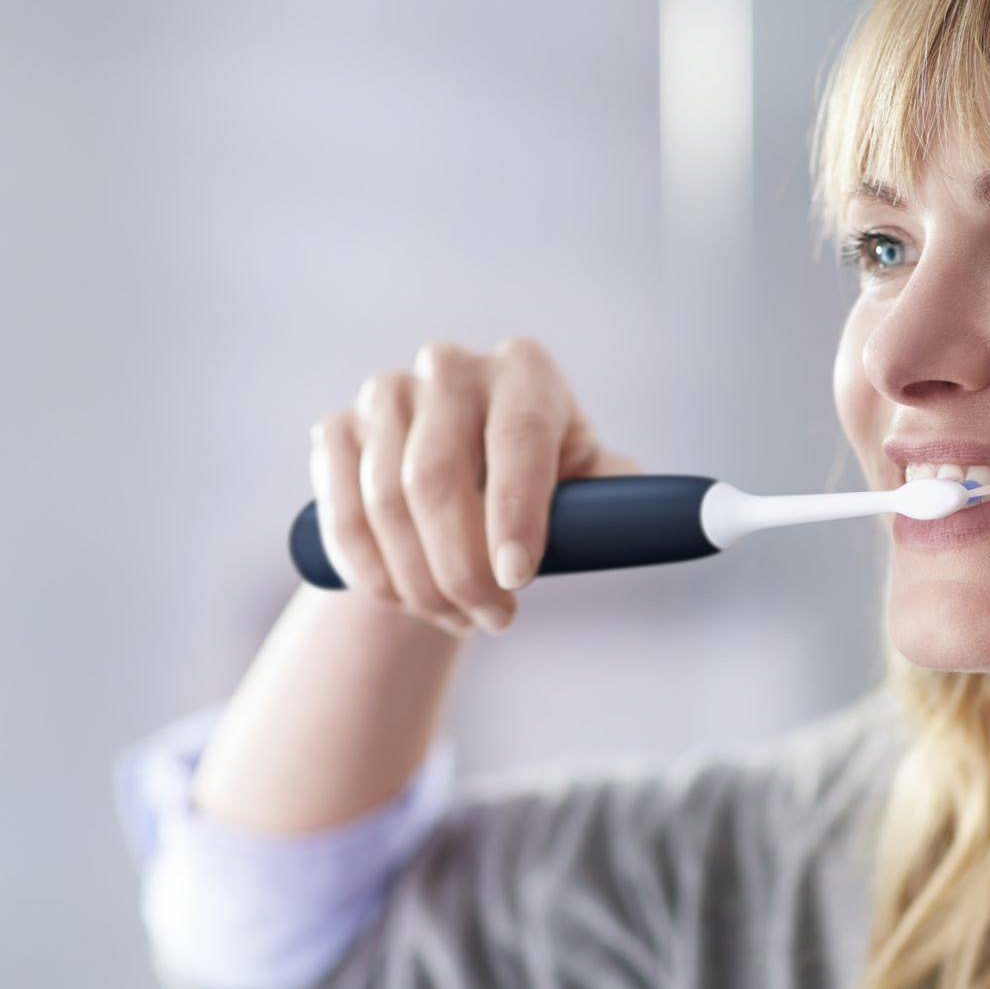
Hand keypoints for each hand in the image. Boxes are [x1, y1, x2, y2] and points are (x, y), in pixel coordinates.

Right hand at [307, 337, 639, 636]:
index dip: (514, 513)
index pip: (515, 439)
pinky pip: (339, 515)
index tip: (518, 579)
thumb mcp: (587, 483)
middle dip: (463, 569)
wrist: (462, 486)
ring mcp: (384, 393)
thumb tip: (654, 519)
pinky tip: (403, 600)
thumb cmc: (543, 485)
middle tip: (494, 621)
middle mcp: (450, 367)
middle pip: (435, 478)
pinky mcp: (336, 429)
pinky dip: (368, 572)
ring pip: (384, 504)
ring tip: (458, 619)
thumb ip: (617, 495)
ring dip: (418, 582)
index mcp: (525, 371)